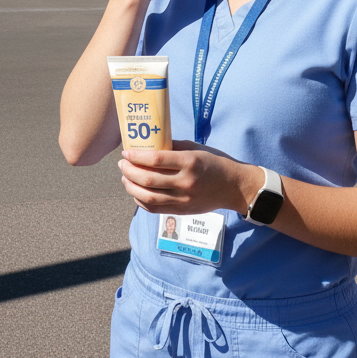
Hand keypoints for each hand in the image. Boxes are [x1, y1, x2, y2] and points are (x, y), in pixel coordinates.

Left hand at [118, 140, 260, 215]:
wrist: (234, 187)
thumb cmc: (215, 163)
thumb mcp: (197, 148)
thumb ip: (173, 148)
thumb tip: (149, 146)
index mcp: (189, 162)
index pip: (156, 160)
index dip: (137, 157)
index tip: (126, 152)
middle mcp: (186, 182)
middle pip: (148, 180)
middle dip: (129, 171)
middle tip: (122, 164)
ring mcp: (184, 199)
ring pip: (148, 197)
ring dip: (131, 187)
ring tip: (125, 178)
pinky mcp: (182, 211)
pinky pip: (155, 209)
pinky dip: (141, 201)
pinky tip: (135, 192)